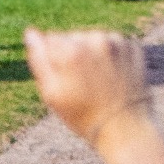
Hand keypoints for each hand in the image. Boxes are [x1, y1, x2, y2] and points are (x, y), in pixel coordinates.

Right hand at [24, 28, 152, 150]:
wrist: (125, 129)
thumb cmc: (83, 116)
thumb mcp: (51, 94)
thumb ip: (39, 60)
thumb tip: (31, 34)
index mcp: (69, 50)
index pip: (50, 40)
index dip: (54, 60)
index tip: (64, 80)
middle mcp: (93, 39)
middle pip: (73, 38)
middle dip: (73, 56)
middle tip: (83, 86)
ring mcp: (116, 42)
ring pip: (93, 40)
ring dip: (93, 55)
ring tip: (98, 82)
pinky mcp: (132, 47)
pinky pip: (113, 45)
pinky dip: (111, 57)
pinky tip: (113, 77)